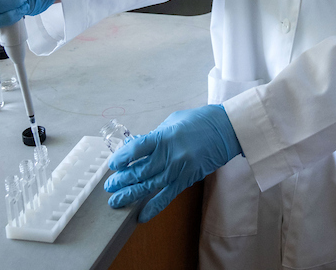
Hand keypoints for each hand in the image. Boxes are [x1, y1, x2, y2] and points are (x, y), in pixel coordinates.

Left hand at [105, 104, 241, 222]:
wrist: (225, 129)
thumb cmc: (199, 121)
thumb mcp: (172, 122)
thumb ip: (154, 137)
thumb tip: (136, 149)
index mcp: (164, 136)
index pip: (137, 149)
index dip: (122, 158)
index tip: (112, 165)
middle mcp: (170, 155)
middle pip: (140, 172)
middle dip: (122, 180)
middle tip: (110, 186)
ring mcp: (178, 169)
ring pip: (149, 187)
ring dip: (130, 195)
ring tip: (116, 201)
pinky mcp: (186, 180)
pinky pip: (166, 196)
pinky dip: (153, 207)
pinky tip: (140, 215)